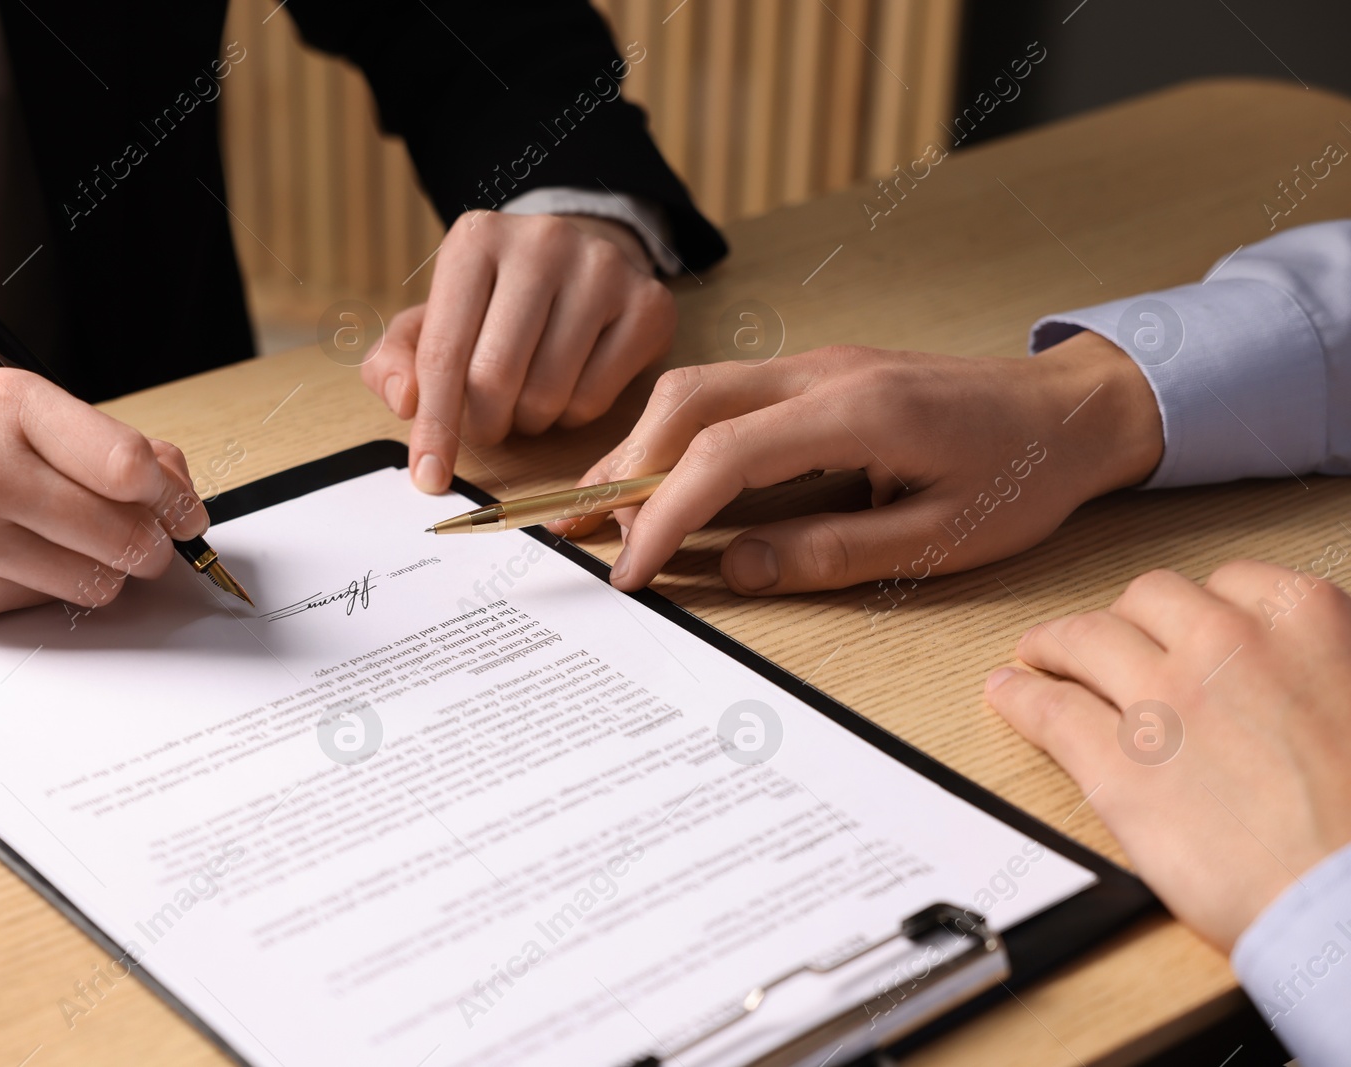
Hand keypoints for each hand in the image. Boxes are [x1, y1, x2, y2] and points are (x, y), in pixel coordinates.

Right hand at [0, 369, 208, 617]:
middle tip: (151, 545)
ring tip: (85, 550)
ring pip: (91, 582)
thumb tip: (179, 490)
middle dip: (153, 548)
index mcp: (10, 406)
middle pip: (120, 535)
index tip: (187, 514)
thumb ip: (103, 442)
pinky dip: (50, 586)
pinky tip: (21, 558)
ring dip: (107, 574)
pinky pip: (40, 604)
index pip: (127, 467)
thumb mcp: (14, 408)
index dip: (175, 499)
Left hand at [361, 211, 675, 492]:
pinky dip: (570, 415)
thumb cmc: (495, 301)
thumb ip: (396, 360)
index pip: (443, 352)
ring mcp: (603, 269)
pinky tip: (566, 388)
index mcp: (476, 238)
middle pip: (495, 377)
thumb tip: (404, 401)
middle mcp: (542, 241)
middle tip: (487, 424)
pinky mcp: (648, 304)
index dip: (433, 425)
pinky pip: (594, 399)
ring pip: (547, 393)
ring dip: (528, 421)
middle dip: (483, 423)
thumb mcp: (434, 319)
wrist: (579, 260)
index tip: (428, 477)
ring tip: (526, 398)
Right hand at [554, 329, 1163, 593]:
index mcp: (857, 412)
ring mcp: (814, 363)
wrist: (1068, 410)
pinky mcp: (813, 373)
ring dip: (639, 449)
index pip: (724, 456)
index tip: (629, 572)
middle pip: (687, 402)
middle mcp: (821, 372)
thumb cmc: (1016, 479)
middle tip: (578, 535)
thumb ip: (829, 555)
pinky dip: (674, 437)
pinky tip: (656, 479)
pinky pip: (722, 394)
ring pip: (695, 389)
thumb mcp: (936, 541)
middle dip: (622, 471)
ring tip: (597, 512)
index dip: (662, 515)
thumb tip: (730, 568)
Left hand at [986, 561, 1350, 950]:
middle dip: (1126, 619)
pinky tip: (1008, 694)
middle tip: (1110, 640)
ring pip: (1084, 640)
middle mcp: (1224, 644)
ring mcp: (1162, 700)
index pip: (1227, 584)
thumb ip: (1322, 668)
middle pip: (1146, 602)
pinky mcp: (1117, 765)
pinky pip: (1049, 710)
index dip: (1196, 610)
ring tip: (1039, 654)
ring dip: (1056, 644)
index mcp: (1302, 621)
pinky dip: (1020, 697)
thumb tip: (1300, 672)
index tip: (1183, 625)